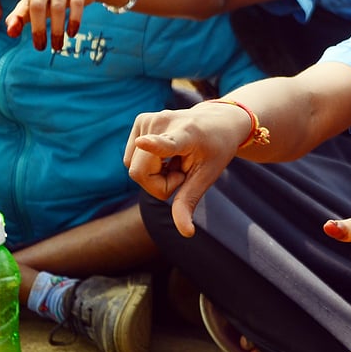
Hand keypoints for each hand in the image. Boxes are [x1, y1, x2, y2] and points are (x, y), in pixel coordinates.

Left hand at [0, 0, 103, 50]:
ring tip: (56, 47)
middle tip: (39, 48)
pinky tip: (71, 34)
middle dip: (38, 29)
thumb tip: (11, 33)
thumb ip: (19, 17)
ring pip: (57, 7)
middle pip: (36, 5)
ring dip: (56, 30)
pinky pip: (76, 5)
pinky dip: (73, 21)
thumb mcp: (33, 5)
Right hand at [124, 101, 253, 236]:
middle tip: (183, 174)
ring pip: (133, 168)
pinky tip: (167, 154)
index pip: (167, 144)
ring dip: (153, 175)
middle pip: (139, 173)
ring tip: (177, 161)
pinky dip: (147, 165)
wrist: (219, 120)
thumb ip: (189, 201)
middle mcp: (164, 122)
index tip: (143, 142)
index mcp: (187, 135)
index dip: (153, 145)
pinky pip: (131, 159)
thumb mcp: (208, 175)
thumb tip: (186, 233)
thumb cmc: (216, 149)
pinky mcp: (140, 121)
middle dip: (159, 185)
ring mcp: (149, 119)